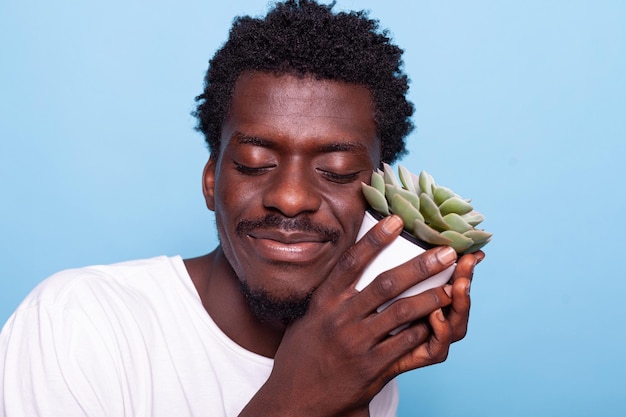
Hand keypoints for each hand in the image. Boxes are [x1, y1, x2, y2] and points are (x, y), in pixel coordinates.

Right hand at [240, 215, 479, 415]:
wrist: (294, 400)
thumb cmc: (301, 357)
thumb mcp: (307, 320)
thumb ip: (328, 298)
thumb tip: (348, 271)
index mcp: (323, 303)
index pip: (351, 263)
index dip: (374, 239)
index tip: (397, 221)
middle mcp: (340, 319)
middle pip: (385, 284)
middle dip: (419, 266)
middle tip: (445, 252)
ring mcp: (357, 344)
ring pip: (402, 313)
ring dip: (430, 297)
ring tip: (451, 286)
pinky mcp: (371, 368)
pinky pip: (405, 344)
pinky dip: (423, 330)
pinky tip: (436, 320)